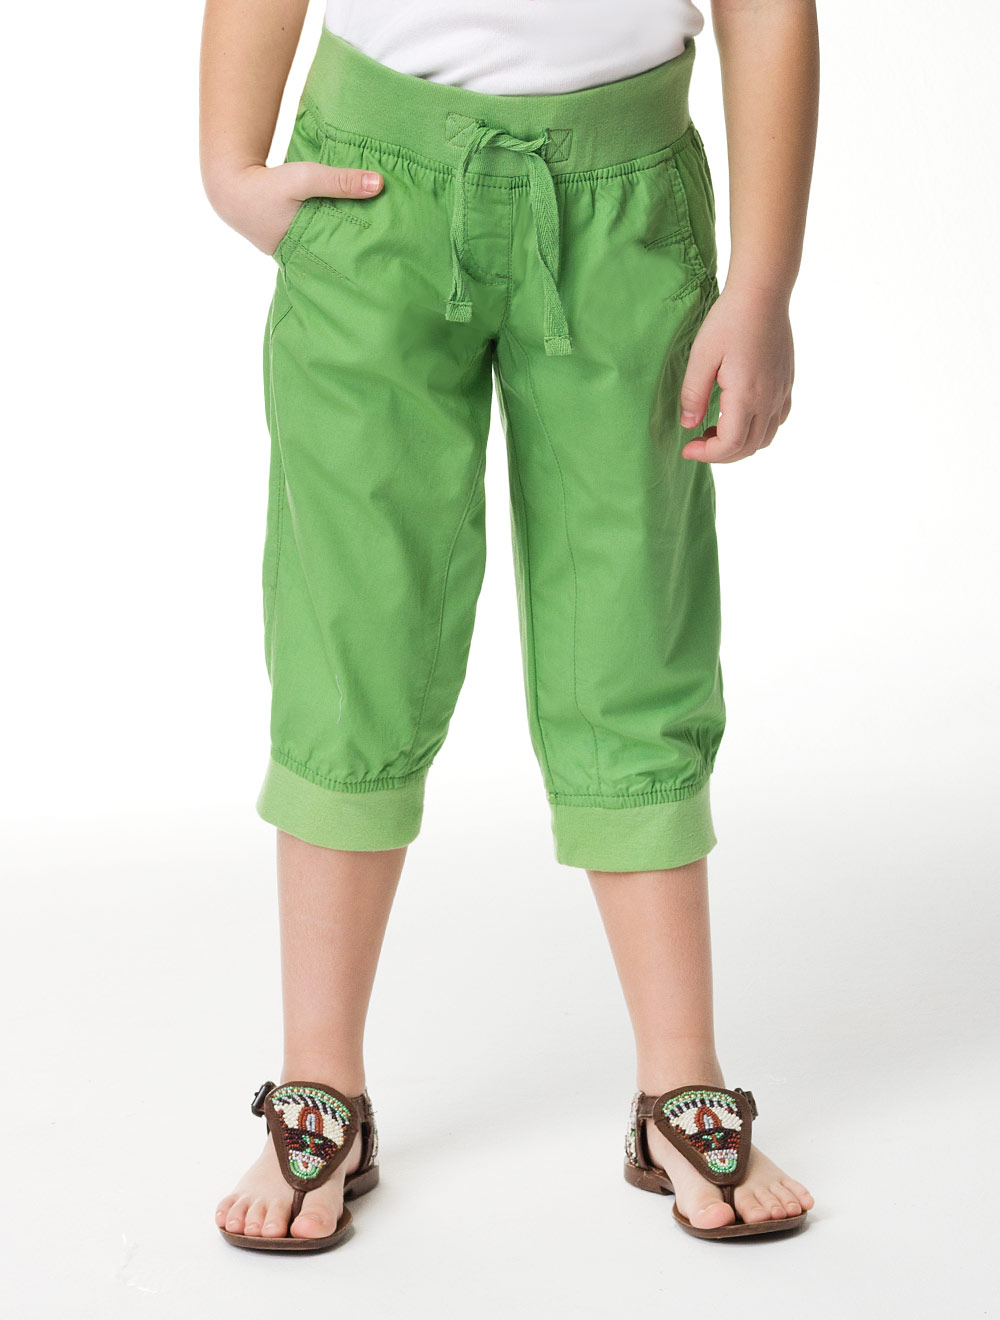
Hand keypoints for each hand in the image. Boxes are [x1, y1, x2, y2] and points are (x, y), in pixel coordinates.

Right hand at [207, 161, 383, 255]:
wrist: (231, 188)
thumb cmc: (268, 185)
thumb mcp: (305, 178)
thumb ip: (340, 181)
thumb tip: (380, 184)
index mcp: (306, 252)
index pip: (344, 262)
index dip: (367, 262)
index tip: (392, 263)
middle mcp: (303, 259)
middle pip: (340, 259)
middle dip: (361, 258)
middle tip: (394, 260)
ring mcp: (298, 254)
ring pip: (331, 252)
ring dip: (349, 246)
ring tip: (382, 249)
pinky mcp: (296, 243)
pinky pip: (322, 242)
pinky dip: (336, 236)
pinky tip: (358, 234)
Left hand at [678, 282, 793, 462]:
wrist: (762, 294)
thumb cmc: (728, 321)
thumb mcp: (700, 357)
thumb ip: (693, 395)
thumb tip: (689, 425)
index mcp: (746, 396)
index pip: (729, 444)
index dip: (706, 454)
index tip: (687, 448)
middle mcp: (769, 399)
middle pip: (748, 448)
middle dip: (720, 454)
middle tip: (696, 443)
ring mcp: (781, 392)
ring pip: (765, 438)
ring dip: (739, 445)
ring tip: (714, 432)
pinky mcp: (786, 383)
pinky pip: (777, 420)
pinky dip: (758, 431)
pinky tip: (739, 417)